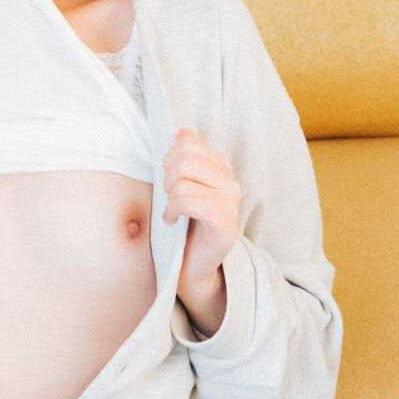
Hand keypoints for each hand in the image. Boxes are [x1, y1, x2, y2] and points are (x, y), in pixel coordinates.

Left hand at [162, 124, 242, 312]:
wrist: (190, 267)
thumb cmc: (182, 225)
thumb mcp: (179, 186)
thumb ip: (183, 159)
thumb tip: (182, 131)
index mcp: (221, 168)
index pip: (189, 142)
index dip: (170, 158)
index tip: (169, 179)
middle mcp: (230, 181)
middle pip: (185, 156)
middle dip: (167, 176)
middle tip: (168, 196)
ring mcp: (231, 201)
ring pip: (183, 178)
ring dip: (169, 196)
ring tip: (172, 209)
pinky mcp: (224, 221)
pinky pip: (188, 200)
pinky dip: (172, 210)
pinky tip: (172, 220)